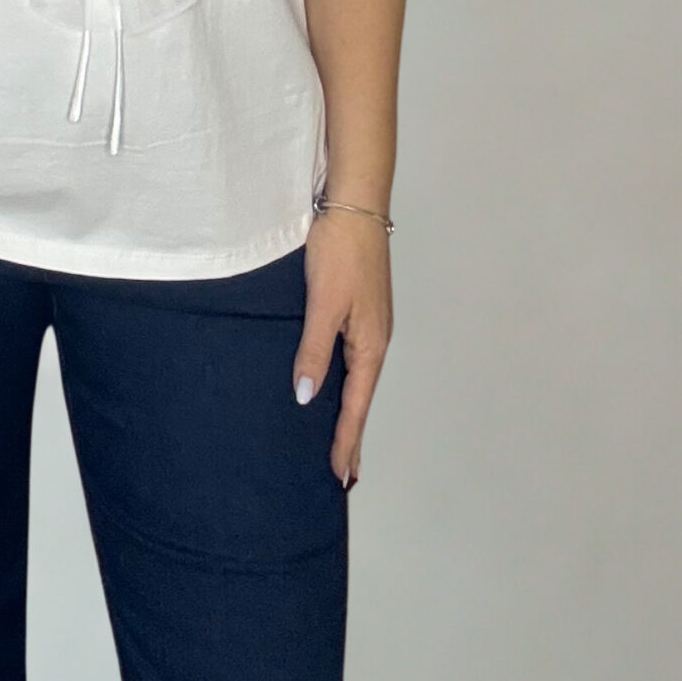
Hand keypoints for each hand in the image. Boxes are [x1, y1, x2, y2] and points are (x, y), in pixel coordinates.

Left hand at [291, 207, 392, 487]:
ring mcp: (370, 325)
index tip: (341, 476)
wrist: (355, 205)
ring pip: (358, 379)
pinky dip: (346, 383)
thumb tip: (306, 397)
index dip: (346, 441)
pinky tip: (334, 386)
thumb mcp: (322, 304)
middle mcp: (375, 340)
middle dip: (352, 435)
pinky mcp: (361, 310)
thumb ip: (314, 351)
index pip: (356, 406)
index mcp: (370, 345)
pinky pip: (353, 359)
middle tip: (344, 473)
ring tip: (339, 440)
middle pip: (362, 398)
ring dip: (348, 411)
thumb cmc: (340, 251)